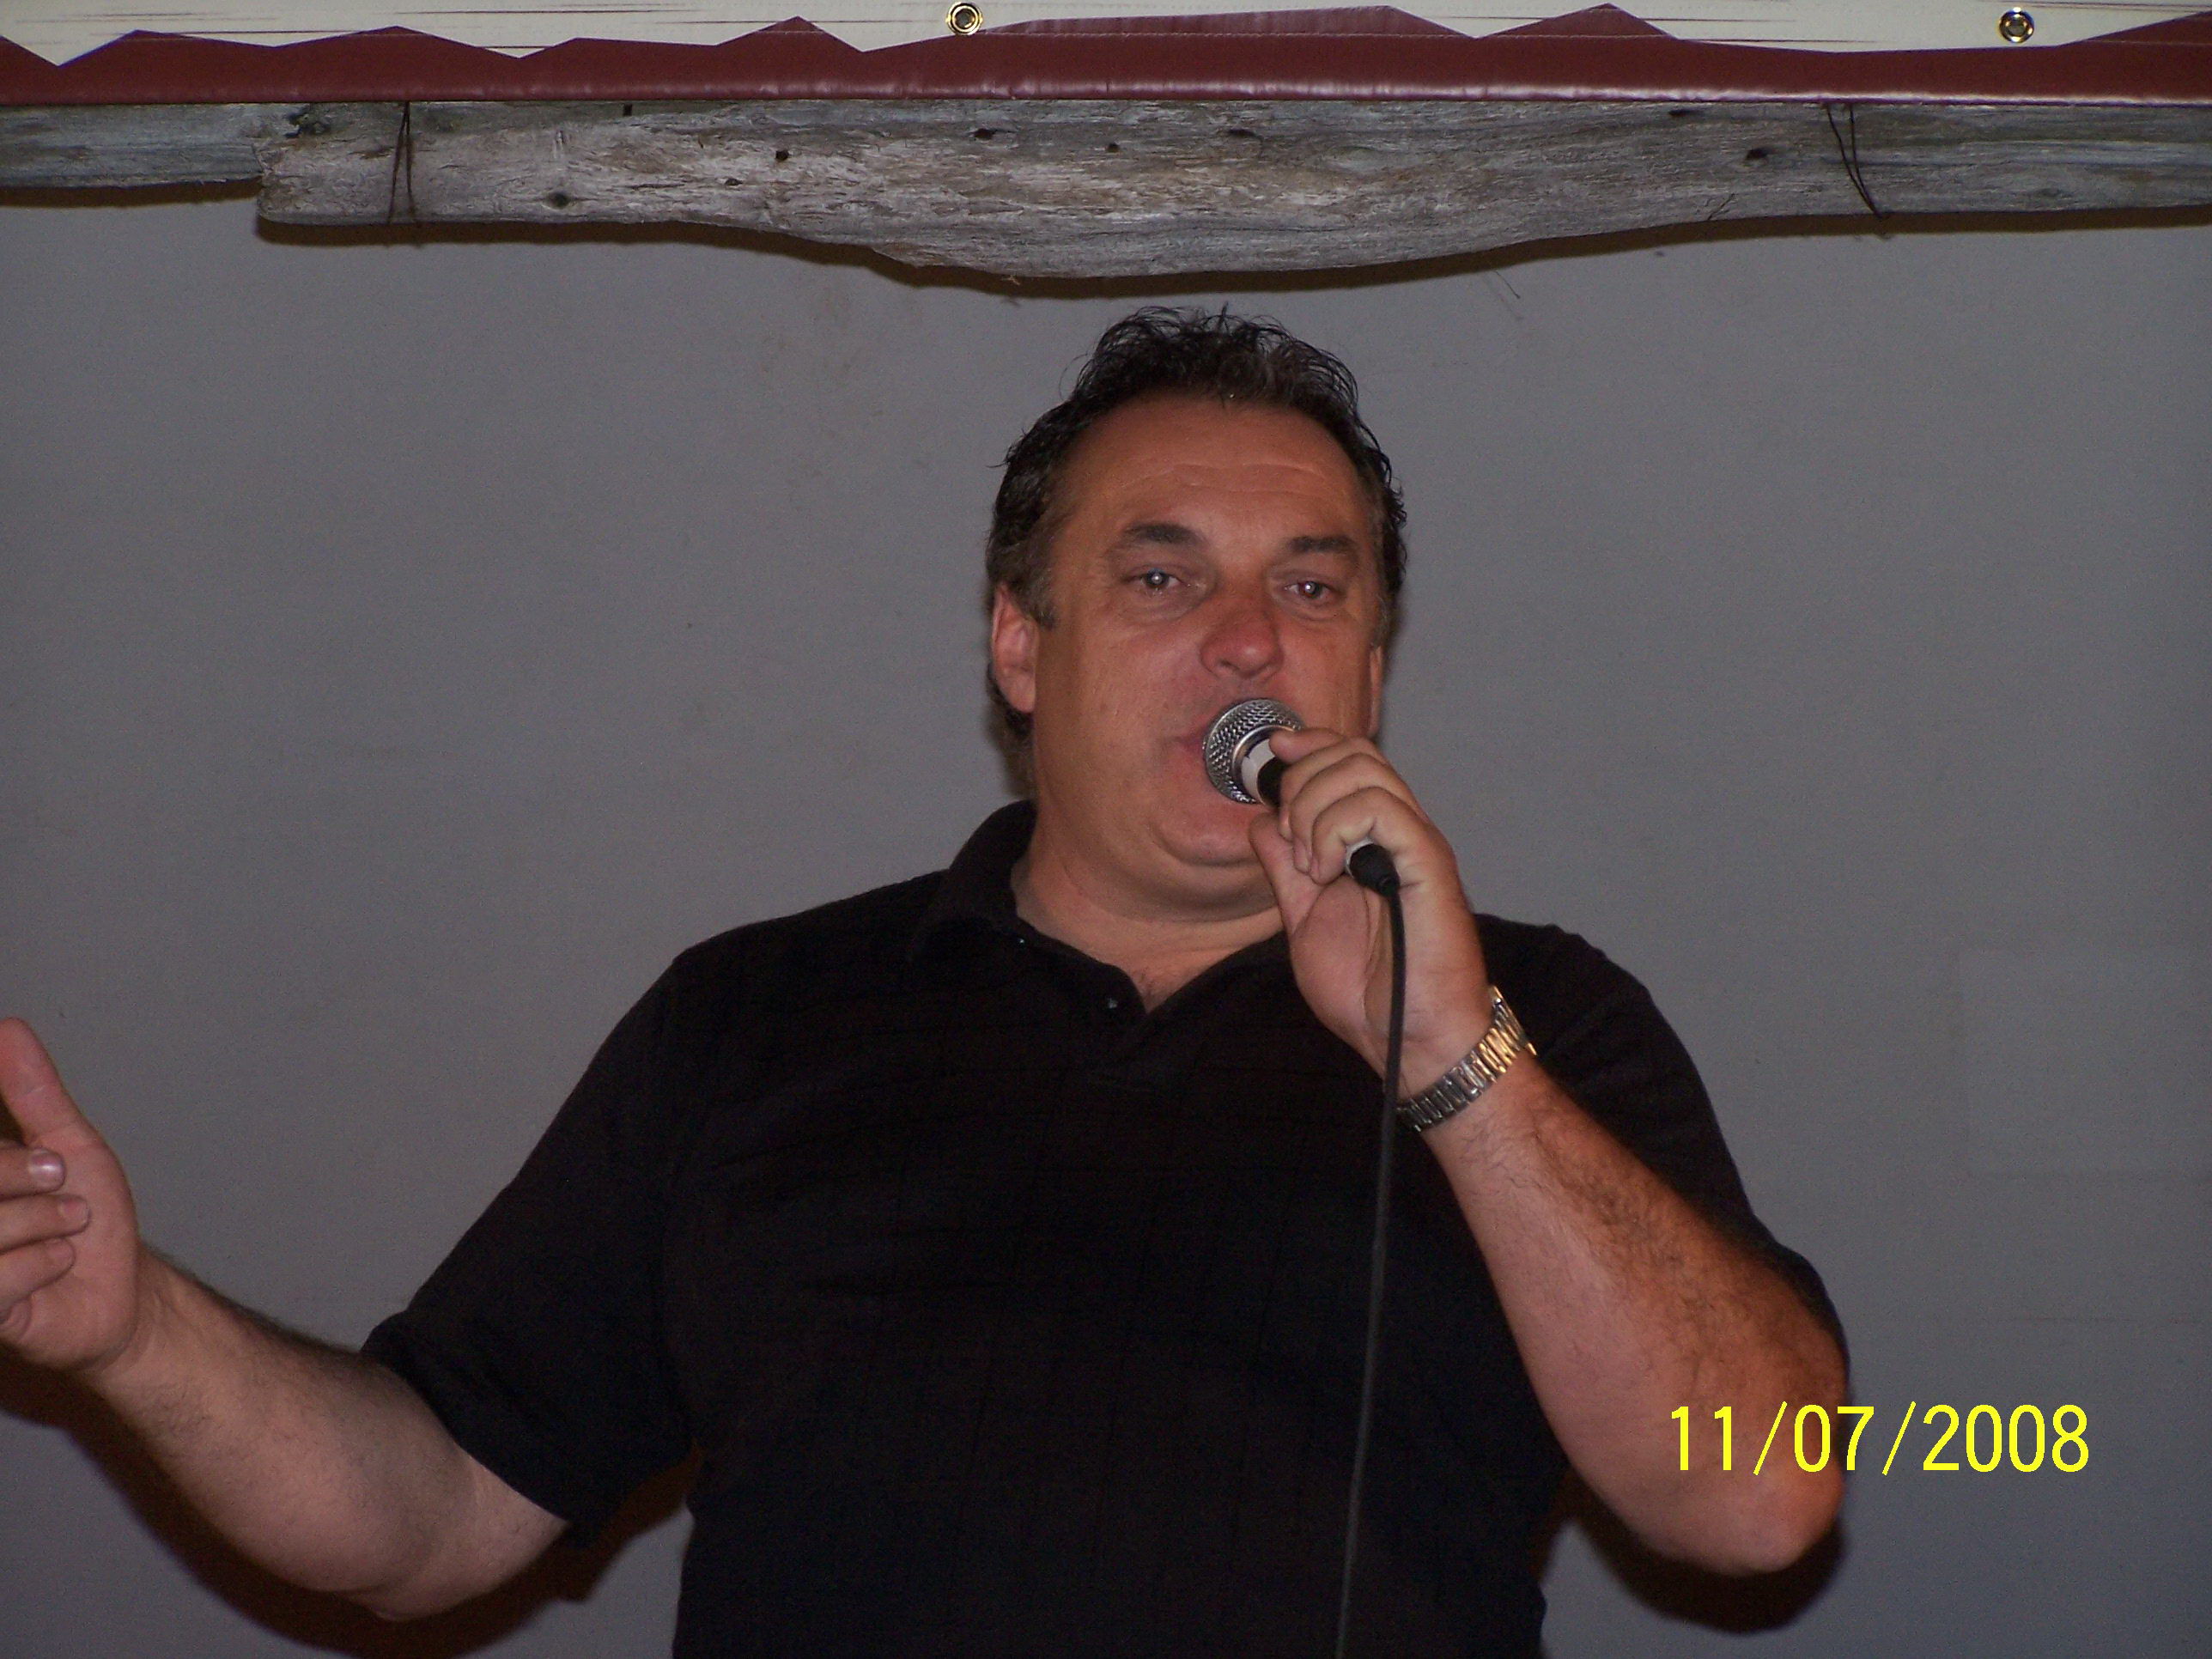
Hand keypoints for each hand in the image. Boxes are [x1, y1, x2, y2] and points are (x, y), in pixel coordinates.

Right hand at [0, 1018, 147, 1374]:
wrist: (118, 1290)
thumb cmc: (85, 1218)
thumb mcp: (67, 1144)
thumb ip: (32, 1092)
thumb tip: (7, 1027)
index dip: (11, 1159)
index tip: (47, 1162)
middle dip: (31, 1177)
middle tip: (63, 1191)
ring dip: (48, 1223)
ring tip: (66, 1232)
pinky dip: (46, 1264)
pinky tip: (57, 1267)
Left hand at [1247, 729, 1495, 1094]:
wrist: (1408, 1041)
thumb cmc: (1369, 991)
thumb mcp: (1305, 919)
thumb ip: (1286, 871)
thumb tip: (1263, 822)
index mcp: (1374, 841)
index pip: (1348, 758)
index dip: (1309, 745)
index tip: (1273, 756)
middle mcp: (1400, 833)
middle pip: (1353, 753)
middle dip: (1301, 783)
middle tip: (1291, 841)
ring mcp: (1415, 846)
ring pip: (1364, 772)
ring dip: (1314, 808)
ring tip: (1309, 864)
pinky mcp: (1427, 864)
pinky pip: (1382, 810)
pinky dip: (1336, 828)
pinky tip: (1325, 870)